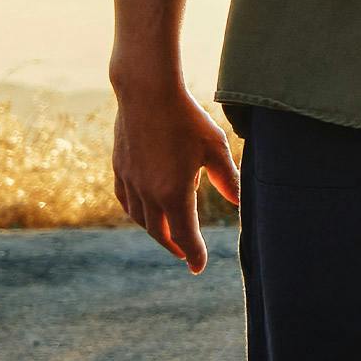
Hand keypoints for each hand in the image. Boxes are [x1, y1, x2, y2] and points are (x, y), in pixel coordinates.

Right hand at [110, 75, 239, 270]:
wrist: (146, 93)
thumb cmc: (187, 119)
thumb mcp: (215, 148)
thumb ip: (227, 179)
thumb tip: (240, 203)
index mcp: (174, 193)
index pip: (185, 236)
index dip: (193, 254)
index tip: (198, 268)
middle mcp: (148, 193)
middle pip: (160, 233)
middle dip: (174, 246)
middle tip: (185, 254)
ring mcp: (130, 181)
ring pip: (141, 219)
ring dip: (156, 231)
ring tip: (168, 235)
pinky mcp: (119, 168)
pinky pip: (127, 201)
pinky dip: (137, 214)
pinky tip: (144, 212)